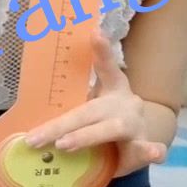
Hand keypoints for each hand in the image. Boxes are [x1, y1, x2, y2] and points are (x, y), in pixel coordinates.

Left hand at [24, 32, 167, 177]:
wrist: (139, 146)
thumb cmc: (107, 122)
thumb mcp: (92, 107)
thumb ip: (71, 104)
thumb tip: (31, 110)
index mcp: (113, 88)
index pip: (105, 68)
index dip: (101, 51)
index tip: (95, 32)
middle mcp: (124, 103)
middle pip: (92, 109)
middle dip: (63, 123)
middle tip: (36, 136)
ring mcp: (135, 125)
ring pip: (111, 128)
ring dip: (86, 136)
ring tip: (64, 144)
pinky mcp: (142, 148)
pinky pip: (146, 149)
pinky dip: (150, 151)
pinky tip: (154, 154)